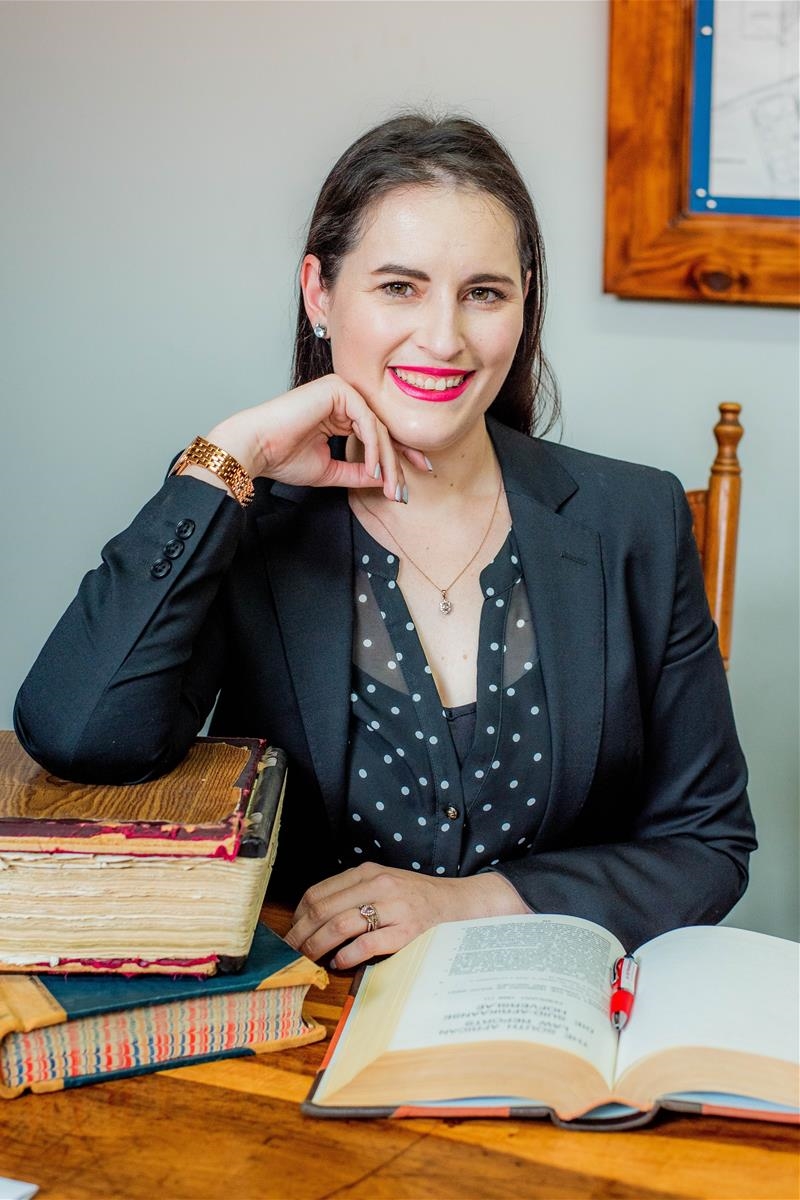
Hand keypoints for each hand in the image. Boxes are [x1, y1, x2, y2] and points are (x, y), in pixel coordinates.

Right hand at [204, 375, 429, 502]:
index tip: (406, 485)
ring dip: (386, 460)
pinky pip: (367, 420)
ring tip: (388, 486)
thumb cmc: (283, 458)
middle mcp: (343, 399)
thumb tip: (386, 480)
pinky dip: (373, 446)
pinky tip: (373, 468)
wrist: (257, 449)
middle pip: (383, 430)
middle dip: (398, 462)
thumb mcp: (331, 471)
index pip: (377, 433)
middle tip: (405, 490)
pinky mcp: (338, 390)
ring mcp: (341, 391)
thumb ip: (358, 473)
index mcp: (340, 414)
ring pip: (378, 427)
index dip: (396, 458)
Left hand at [285, 862, 528, 968]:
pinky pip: (367, 944)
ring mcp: (394, 907)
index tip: (291, 933)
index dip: (299, 916)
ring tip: (311, 959)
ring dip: (318, 947)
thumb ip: (355, 894)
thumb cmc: (418, 898)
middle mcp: (379, 885)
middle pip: (324, 909)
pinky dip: (347, 956)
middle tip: (293, 952)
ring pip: (341, 925)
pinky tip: (340, 963)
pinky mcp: (407, 931)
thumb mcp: (385, 884)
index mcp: (369, 872)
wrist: (461, 904)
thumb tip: (314, 919)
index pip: (319, 892)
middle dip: (302, 934)